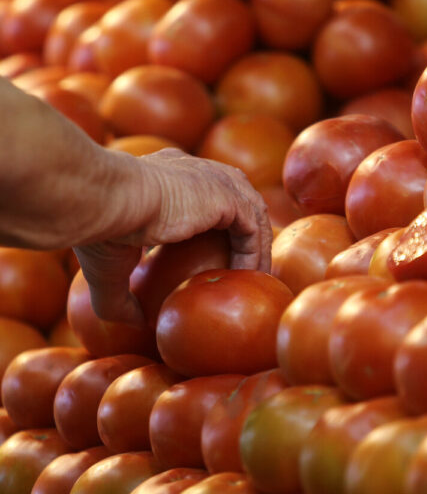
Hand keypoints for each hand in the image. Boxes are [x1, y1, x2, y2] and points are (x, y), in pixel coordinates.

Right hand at [74, 148, 272, 325]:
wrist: (105, 201)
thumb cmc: (102, 230)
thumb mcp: (107, 269)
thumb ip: (122, 298)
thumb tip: (136, 323)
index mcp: (166, 176)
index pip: (200, 196)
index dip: (213, 226)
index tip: (216, 260)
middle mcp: (194, 171)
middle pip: (234, 200)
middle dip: (244, 234)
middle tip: (246, 272)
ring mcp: (214, 179)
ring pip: (250, 214)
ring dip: (257, 248)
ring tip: (256, 281)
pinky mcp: (227, 195)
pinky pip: (252, 229)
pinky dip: (255, 253)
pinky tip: (251, 278)